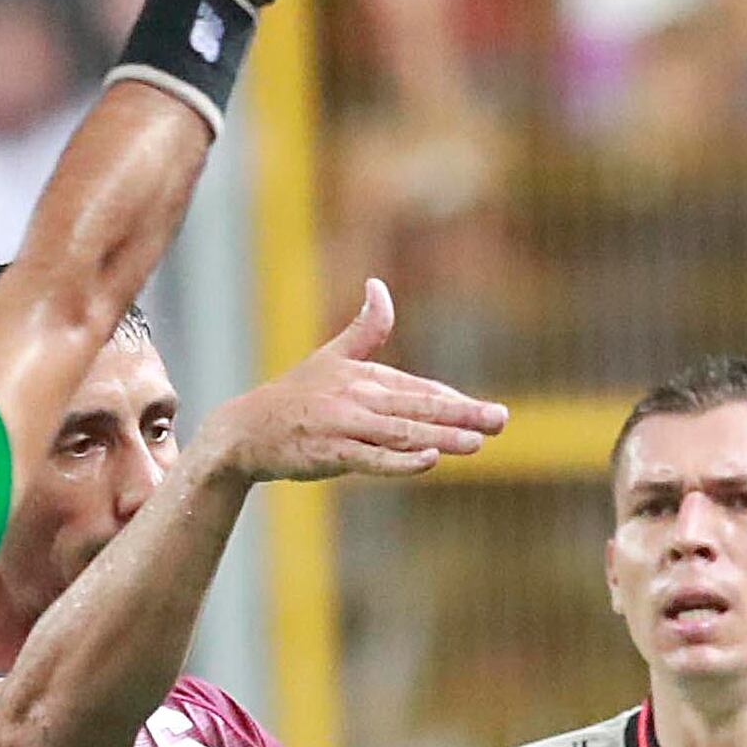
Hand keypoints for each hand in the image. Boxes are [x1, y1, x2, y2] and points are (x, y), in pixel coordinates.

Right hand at [201, 278, 504, 483]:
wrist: (244, 431)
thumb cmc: (293, 397)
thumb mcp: (331, 356)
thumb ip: (365, 328)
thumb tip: (378, 284)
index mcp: (364, 377)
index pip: (420, 390)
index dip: (454, 402)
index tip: (488, 412)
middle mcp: (358, 398)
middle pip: (419, 408)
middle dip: (463, 414)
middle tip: (501, 421)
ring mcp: (345, 426)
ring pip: (402, 432)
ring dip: (441, 437)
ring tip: (477, 442)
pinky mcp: (330, 453)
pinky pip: (371, 458)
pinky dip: (400, 461)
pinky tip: (428, 461)